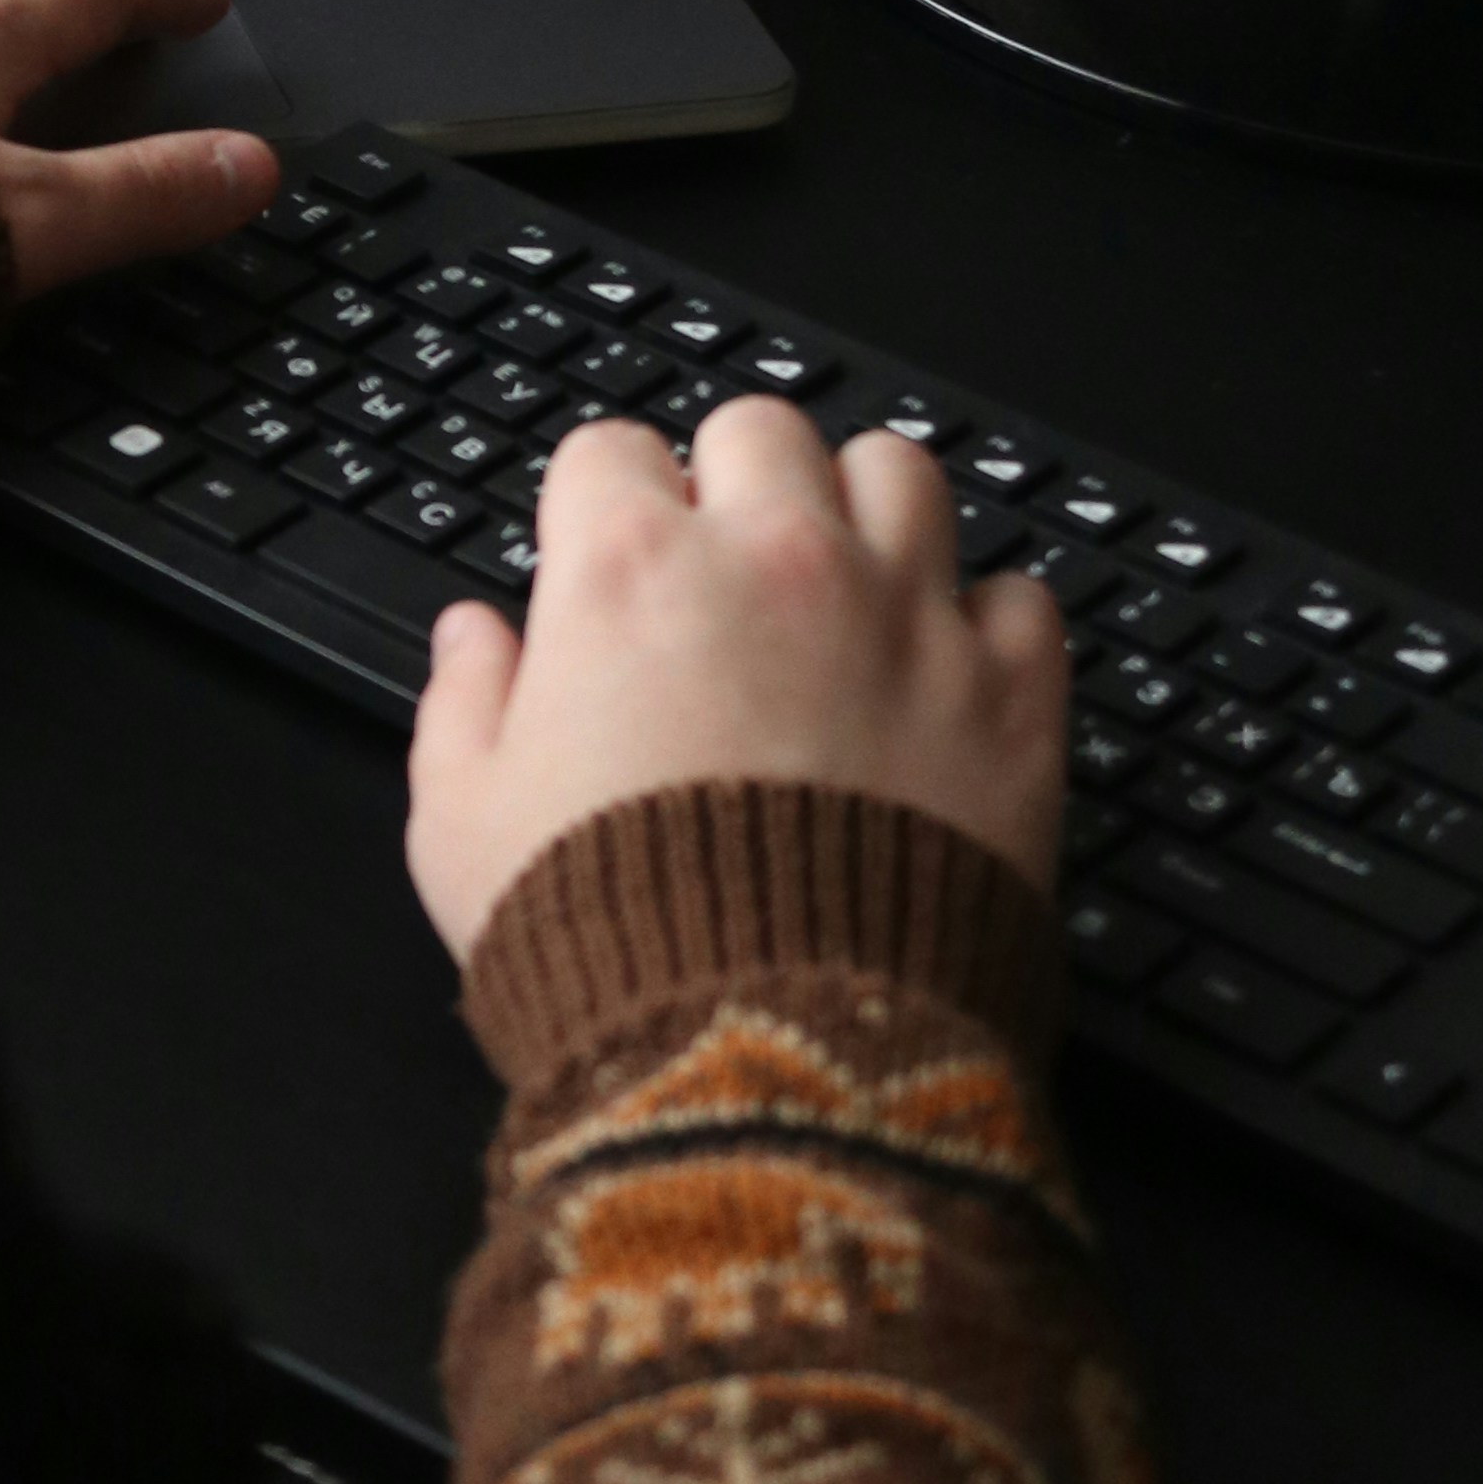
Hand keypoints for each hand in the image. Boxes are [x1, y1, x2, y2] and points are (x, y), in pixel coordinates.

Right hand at [407, 393, 1063, 967]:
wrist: (771, 1055)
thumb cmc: (608, 944)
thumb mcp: (463, 830)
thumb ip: (463, 706)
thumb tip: (473, 637)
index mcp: (629, 574)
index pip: (610, 450)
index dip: (600, 505)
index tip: (605, 558)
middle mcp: (775, 563)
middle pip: (760, 428)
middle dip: (734, 483)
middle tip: (725, 568)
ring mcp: (904, 618)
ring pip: (901, 471)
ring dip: (866, 516)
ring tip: (846, 589)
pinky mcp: (1008, 696)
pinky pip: (1020, 596)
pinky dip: (985, 626)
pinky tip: (944, 678)